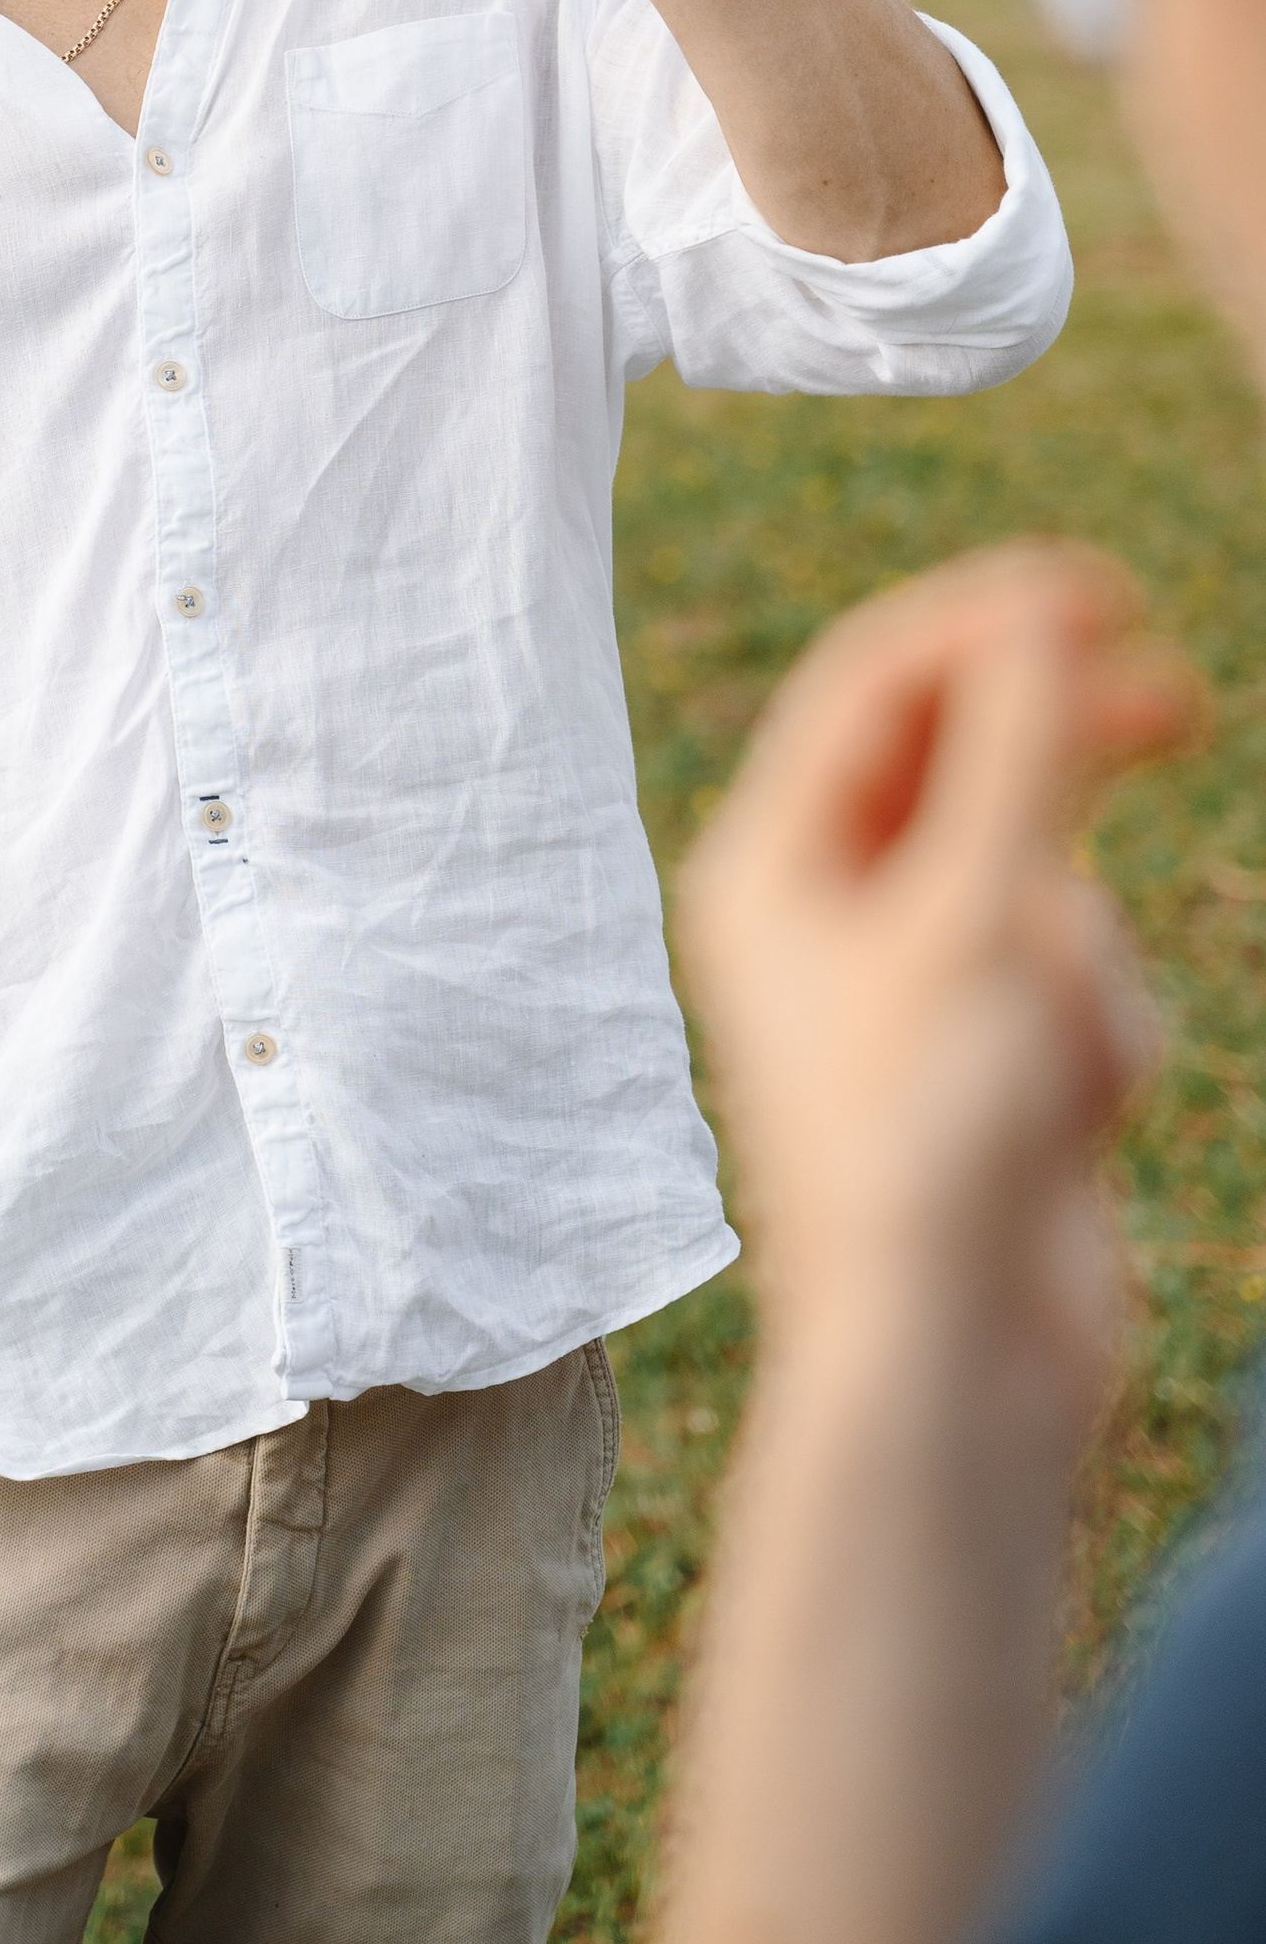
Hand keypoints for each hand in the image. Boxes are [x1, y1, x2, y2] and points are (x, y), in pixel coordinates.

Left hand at [680, 546, 1200, 1428]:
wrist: (960, 1354)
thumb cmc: (935, 1128)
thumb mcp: (979, 912)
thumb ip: (1017, 753)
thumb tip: (1035, 620)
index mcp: (768, 865)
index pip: (876, 684)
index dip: (988, 621)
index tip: (1104, 589)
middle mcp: (821, 913)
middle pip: (959, 764)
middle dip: (1061, 743)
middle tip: (1176, 696)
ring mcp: (907, 988)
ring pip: (1045, 880)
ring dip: (1081, 950)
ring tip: (1053, 1052)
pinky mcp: (984, 1061)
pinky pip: (1077, 982)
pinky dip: (1096, 1032)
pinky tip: (1070, 1120)